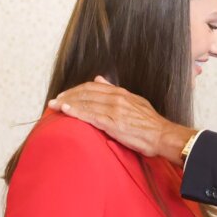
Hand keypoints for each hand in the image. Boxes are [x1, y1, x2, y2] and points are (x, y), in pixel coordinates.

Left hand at [50, 78, 194, 163]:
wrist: (163, 136)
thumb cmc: (151, 125)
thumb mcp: (135, 101)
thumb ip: (115, 91)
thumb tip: (99, 80)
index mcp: (120, 93)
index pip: (92, 87)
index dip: (76, 90)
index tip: (64, 95)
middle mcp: (116, 98)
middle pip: (85, 93)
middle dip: (67, 96)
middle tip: (54, 100)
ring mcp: (114, 110)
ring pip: (85, 103)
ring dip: (67, 104)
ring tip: (53, 106)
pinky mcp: (113, 123)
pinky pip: (90, 115)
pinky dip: (75, 112)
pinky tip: (65, 111)